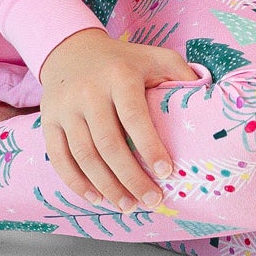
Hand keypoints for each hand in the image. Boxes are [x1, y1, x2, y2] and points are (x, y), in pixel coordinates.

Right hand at [38, 29, 197, 211]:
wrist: (71, 50)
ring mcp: (65, 109)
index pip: (135, 118)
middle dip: (131, 178)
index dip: (150, 148)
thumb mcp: (154, 57)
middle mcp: (89, 92)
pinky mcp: (48, 121)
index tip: (166, 172)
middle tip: (151, 200)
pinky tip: (96, 197)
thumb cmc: (122, 60)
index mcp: (119, 76)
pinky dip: (77, 183)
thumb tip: (206, 96)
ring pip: (84, 156)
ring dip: (106, 186)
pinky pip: (60, 158)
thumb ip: (179, 74)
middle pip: (109, 144)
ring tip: (128, 205)